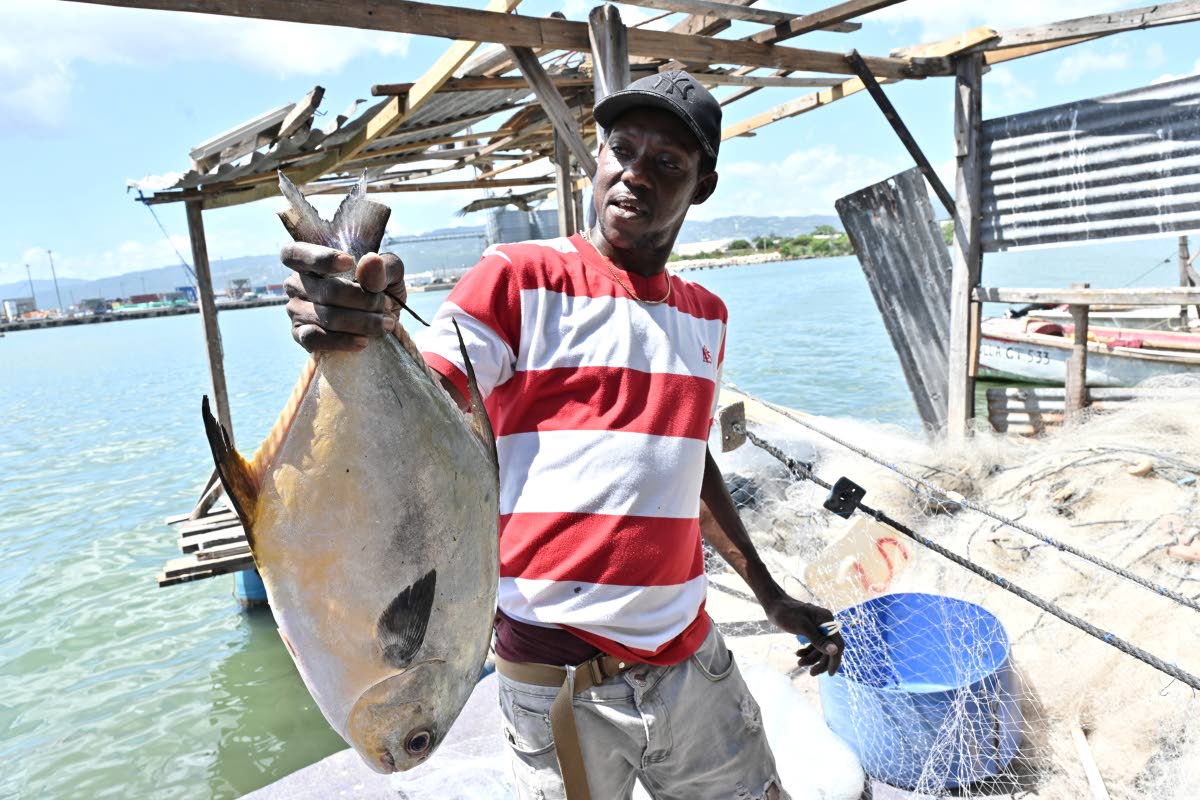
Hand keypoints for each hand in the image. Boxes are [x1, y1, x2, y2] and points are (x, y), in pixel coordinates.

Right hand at [281, 243, 406, 351]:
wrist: (381, 321)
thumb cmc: (380, 289)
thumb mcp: (390, 274)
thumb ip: (382, 267)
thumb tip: (371, 261)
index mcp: (309, 260)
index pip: (295, 253)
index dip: (320, 258)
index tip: (349, 262)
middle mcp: (296, 284)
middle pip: (327, 291)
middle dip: (364, 300)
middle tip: (386, 306)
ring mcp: (295, 310)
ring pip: (327, 317)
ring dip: (362, 322)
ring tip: (386, 324)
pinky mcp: (301, 335)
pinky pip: (315, 339)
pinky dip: (342, 341)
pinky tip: (363, 341)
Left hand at [763, 593, 843, 676]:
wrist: (774, 605)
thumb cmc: (787, 613)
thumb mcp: (802, 627)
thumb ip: (818, 640)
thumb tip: (835, 651)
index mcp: (827, 620)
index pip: (838, 644)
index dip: (835, 660)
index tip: (830, 674)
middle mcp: (826, 624)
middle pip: (829, 649)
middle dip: (820, 662)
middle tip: (811, 674)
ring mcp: (819, 627)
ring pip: (820, 648)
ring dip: (811, 658)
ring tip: (799, 663)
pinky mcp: (811, 630)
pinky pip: (814, 645)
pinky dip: (807, 652)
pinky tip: (797, 654)